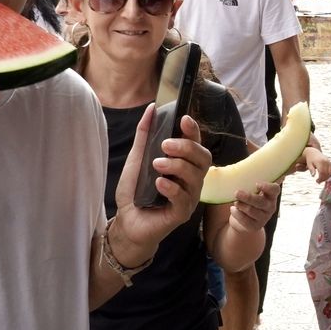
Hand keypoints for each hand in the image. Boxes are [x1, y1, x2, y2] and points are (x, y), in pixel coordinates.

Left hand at [111, 110, 210, 262]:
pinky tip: (158, 183)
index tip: (184, 119)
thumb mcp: (137, 159)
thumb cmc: (135, 191)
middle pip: (204, 159)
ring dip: (177, 166)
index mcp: (184, 164)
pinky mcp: (181, 213)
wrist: (126, 221)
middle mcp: (191, 179)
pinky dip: (172, 188)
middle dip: (187, 148)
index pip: (196, 144)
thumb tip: (151, 108)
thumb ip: (145, 135)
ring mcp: (189, 196)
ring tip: (156, 164)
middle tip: (165, 145)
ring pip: (196, 177)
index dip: (194, 131)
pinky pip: (184, 198)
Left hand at [227, 180, 279, 233]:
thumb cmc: (247, 200)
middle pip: (260, 202)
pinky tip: (233, 209)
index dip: (267, 187)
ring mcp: (264, 218)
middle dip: (248, 197)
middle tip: (236, 192)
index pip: (275, 190)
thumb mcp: (250, 190)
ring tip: (235, 202)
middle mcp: (270, 207)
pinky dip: (237, 214)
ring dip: (241, 205)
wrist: (244, 221)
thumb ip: (247, 180)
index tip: (257, 184)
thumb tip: (228, 162)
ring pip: (252, 211)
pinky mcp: (255, 226)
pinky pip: (245, 220)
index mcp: (271, 195)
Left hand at [302, 145, 330, 182]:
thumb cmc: (310, 159)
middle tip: (318, 181)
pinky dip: (330, 174)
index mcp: (320, 162)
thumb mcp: (309, 164)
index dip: (320, 178)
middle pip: (327, 173)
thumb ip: (311, 169)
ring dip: (327, 177)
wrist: (314, 152)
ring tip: (322, 179)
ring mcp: (329, 162)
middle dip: (323, 179)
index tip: (317, 181)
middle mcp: (326, 161)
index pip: (322, 172)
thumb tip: (313, 175)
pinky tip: (325, 176)